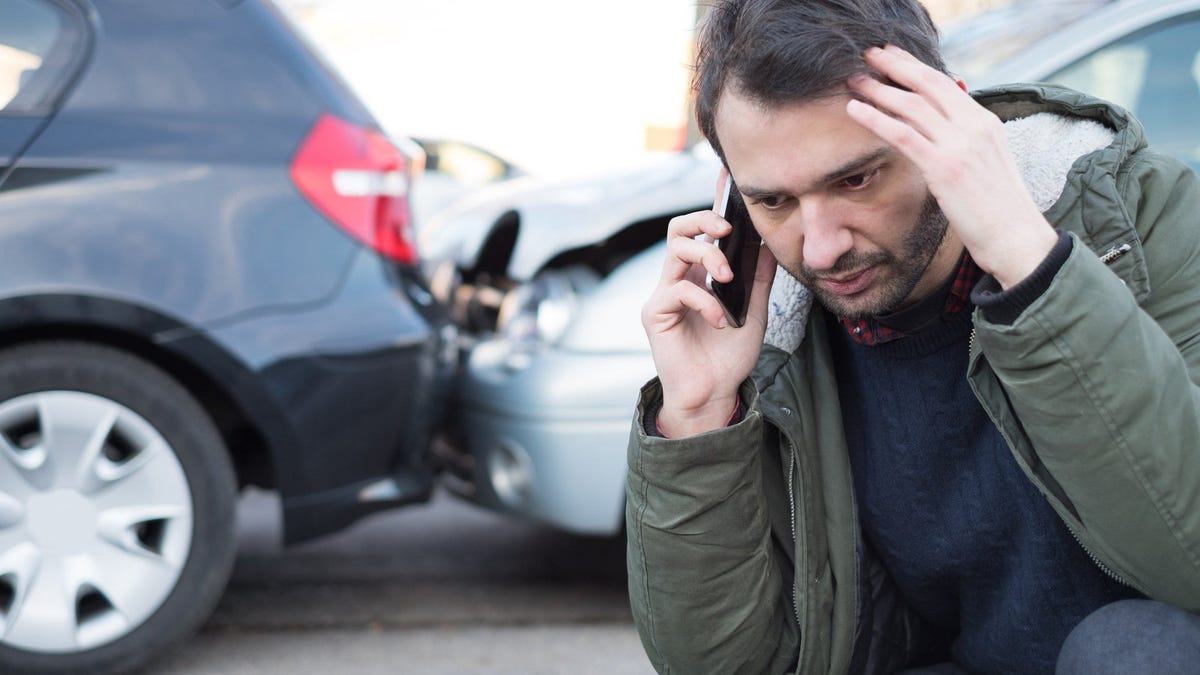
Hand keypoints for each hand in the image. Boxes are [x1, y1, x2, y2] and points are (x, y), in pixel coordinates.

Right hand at [641, 171, 776, 436]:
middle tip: (727, 229)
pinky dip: (705, 301)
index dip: (712, 204)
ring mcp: (664, 295)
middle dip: (703, 220)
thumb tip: (771, 241)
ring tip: (727, 277)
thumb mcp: (755, 309)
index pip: (702, 230)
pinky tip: (720, 320)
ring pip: (675, 250)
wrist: (715, 394)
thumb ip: (759, 276)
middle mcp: (678, 279)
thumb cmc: (729, 355)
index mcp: (699, 275)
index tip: (728, 180)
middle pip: (678, 229)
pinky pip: (678, 291)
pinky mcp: (655, 315)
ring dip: (707, 256)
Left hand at [845, 45, 1057, 288]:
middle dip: (895, 66)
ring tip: (855, 81)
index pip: (944, 84)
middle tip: (868, 55)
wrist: (1015, 237)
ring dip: (879, 90)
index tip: (892, 57)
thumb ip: (965, 142)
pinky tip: (855, 111)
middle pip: (928, 85)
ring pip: (912, 106)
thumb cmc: (997, 209)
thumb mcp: (986, 164)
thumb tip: (939, 129)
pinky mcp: (944, 168)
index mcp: (985, 122)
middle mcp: (974, 126)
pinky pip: (903, 135)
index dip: (915, 68)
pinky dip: (876, 119)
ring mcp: (960, 145)